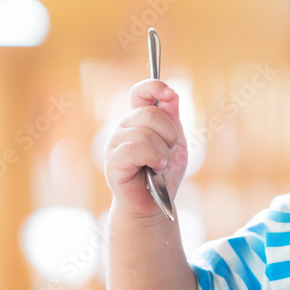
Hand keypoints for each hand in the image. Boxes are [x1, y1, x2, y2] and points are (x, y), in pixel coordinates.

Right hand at [104, 79, 188, 217]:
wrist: (157, 202)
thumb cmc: (164, 172)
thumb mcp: (176, 142)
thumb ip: (173, 118)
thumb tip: (171, 92)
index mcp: (138, 119)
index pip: (139, 92)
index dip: (153, 86)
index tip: (169, 93)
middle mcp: (124, 127)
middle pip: (150, 113)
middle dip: (170, 134)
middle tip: (168, 152)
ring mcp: (115, 144)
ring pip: (145, 133)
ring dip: (163, 152)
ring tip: (161, 164)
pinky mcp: (113, 162)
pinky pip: (135, 149)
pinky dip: (153, 158)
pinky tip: (156, 168)